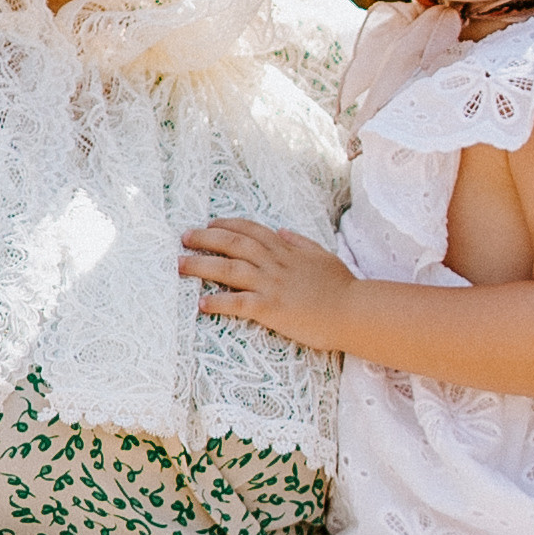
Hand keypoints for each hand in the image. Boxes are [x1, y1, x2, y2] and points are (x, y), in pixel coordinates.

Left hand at [179, 218, 354, 352]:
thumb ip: (300, 243)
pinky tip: (201, 303)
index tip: (209, 223)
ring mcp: (271, 285)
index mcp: (286, 250)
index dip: (227, 225)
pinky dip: (218, 302)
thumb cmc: (342, 287)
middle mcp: (274, 263)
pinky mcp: (271, 308)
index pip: (251, 230)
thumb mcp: (322, 256)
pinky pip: (238, 303)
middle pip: (232, 244)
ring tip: (179, 265)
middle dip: (205, 238)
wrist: (354, 311)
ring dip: (200, 265)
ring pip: (228, 269)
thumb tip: (281, 231)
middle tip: (184, 238)